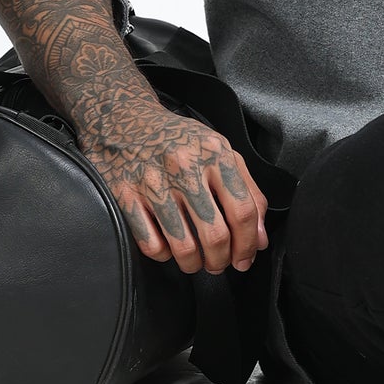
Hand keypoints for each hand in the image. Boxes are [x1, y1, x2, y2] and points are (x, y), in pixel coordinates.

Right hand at [78, 103, 270, 275]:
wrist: (124, 118)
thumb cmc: (178, 139)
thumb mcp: (220, 151)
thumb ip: (247, 191)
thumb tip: (259, 239)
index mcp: (215, 154)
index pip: (242, 210)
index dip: (248, 244)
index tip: (246, 259)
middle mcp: (185, 167)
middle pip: (215, 234)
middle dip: (222, 260)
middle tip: (220, 265)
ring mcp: (153, 183)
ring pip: (183, 246)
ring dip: (194, 264)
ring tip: (197, 262)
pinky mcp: (125, 195)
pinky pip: (150, 244)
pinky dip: (163, 255)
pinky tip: (169, 248)